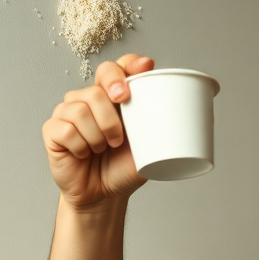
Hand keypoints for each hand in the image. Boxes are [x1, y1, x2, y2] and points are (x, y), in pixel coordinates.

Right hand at [42, 53, 153, 207]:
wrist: (105, 196)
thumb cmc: (125, 169)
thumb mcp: (151, 148)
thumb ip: (165, 128)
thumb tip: (205, 114)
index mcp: (113, 99)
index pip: (118, 68)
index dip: (129, 63)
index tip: (145, 68)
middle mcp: (89, 100)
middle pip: (99, 82)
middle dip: (114, 91)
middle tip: (125, 108)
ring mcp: (68, 113)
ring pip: (82, 108)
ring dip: (100, 132)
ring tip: (107, 147)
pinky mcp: (53, 130)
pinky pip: (66, 129)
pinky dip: (81, 145)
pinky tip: (86, 154)